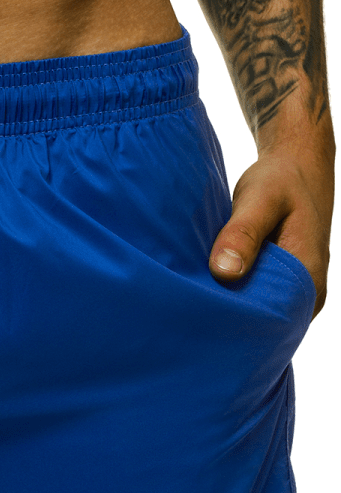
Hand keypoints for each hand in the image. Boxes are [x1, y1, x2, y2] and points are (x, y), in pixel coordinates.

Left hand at [209, 144, 332, 318]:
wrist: (296, 169)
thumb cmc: (280, 181)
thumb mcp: (261, 199)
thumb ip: (243, 233)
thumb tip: (224, 271)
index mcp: (307, 276)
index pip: (271, 320)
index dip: (235, 321)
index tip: (198, 312)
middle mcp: (306, 293)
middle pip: (265, 323)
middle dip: (228, 320)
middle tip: (186, 310)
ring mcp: (295, 292)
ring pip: (260, 313)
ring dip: (230, 309)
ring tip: (192, 304)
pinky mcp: (281, 286)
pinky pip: (258, 300)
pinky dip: (234, 297)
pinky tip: (207, 292)